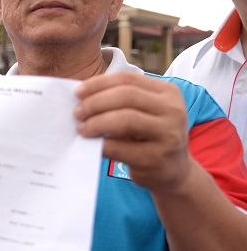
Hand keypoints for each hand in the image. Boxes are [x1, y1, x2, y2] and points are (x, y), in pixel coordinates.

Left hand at [73, 72, 191, 191]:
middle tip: (77, 112)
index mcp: (168, 92)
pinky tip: (92, 145)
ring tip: (82, 128)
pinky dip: (101, 144)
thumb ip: (120, 100)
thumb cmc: (149, 136)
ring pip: (125, 119)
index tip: (78, 92)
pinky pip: (120, 147)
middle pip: (126, 96)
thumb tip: (82, 95)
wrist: (173, 171)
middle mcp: (173, 110)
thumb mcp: (144, 112)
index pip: (128, 79)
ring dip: (97, 122)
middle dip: (95, 103)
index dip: (99, 83)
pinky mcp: (156, 158)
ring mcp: (168, 135)